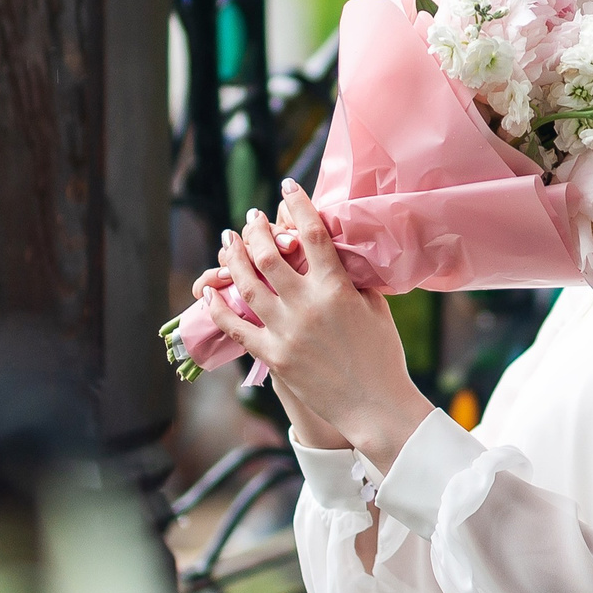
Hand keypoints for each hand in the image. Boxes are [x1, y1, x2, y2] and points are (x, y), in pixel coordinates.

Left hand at [202, 183, 432, 470]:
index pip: (312, 234)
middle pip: (269, 255)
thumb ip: (354, 279)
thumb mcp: (376, 309)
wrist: (374, 406)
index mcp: (336, 289)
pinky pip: (236, 327)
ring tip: (228, 242)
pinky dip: (219, 307)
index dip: (297, 204)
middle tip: (251, 218)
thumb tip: (337, 254)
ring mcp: (286, 331)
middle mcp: (306, 305)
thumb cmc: (383, 357)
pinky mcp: (273, 356)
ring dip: (233, 258)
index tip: (287, 186)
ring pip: (247, 285)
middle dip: (256, 230)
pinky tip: (209, 291)